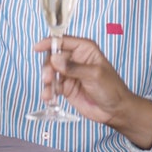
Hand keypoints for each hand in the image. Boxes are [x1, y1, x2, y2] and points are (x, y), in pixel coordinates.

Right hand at [34, 35, 151, 147]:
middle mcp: (75, 58)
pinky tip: (49, 97)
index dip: (49, 43)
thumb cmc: (111, 88)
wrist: (115, 110)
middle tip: (47, 78)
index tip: (37, 48)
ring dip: (47, 81)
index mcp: (84, 49)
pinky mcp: (65, 87)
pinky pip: (52, 86)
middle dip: (48, 67)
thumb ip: (73, 67)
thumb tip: (55, 59)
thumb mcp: (94, 74)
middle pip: (53, 57)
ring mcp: (69, 73)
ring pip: (50, 72)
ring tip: (48, 93)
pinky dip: (48, 91)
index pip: (63, 41)